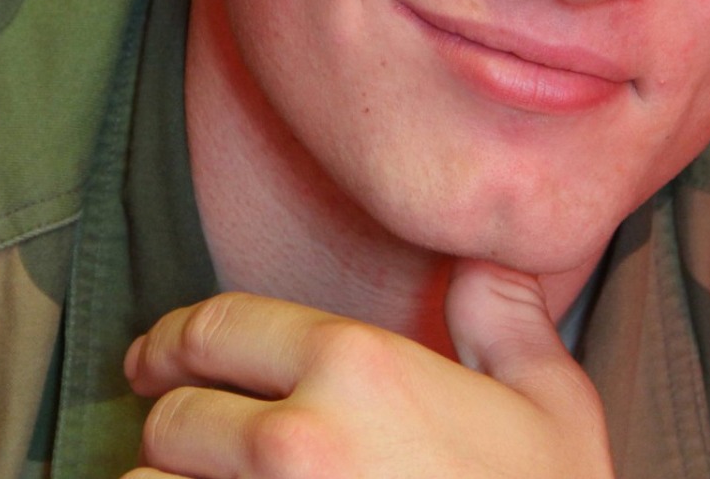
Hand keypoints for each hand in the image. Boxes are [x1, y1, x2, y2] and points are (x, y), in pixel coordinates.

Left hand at [121, 260, 614, 477]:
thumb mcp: (554, 410)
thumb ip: (507, 322)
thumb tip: (484, 264)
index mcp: (357, 369)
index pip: (217, 327)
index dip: (172, 340)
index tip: (155, 359)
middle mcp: (295, 440)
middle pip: (175, 421)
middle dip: (177, 432)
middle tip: (187, 445)